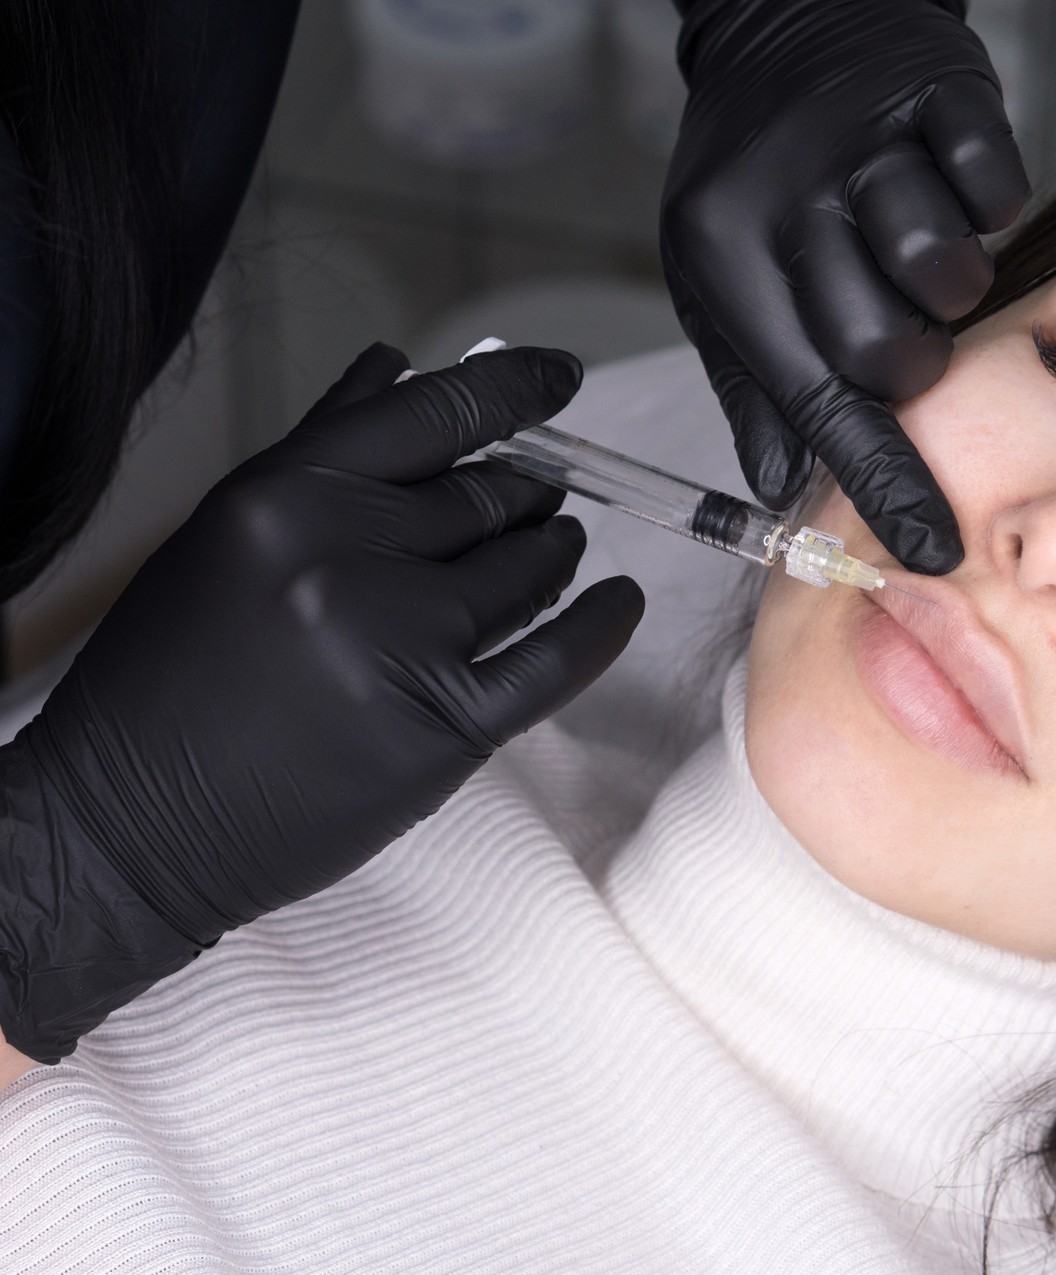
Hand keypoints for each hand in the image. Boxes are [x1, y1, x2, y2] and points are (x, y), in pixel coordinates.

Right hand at [14, 343, 643, 990]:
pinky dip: (600, 624)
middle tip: (544, 491)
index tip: (558, 377)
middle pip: (489, 495)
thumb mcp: (227, 534)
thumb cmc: (171, 676)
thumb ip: (324, 445)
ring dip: (554, 551)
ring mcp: (400, 645)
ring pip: (527, 570)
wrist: (133, 827)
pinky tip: (618, 600)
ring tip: (555, 544)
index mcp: (283, 497)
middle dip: (529, 488)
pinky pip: (556, 659)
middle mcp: (347, 560)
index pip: (435, 413)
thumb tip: (400, 363)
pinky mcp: (443, 728)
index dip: (516, 387)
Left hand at [662, 0, 1028, 573]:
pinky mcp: (940, 91)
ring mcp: (867, 140)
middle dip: (912, 362)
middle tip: (898, 323)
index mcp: (726, 252)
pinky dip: (987, 201)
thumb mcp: (714, 276)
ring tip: (916, 251)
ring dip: (950, 283)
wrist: (786, 19)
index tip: (933, 545)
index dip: (884, 480)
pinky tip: (945, 185)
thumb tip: (786, 487)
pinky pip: (995, 186)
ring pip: (946, 270)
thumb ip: (752, 383)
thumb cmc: (753, 172)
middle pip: (887, 346)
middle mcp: (790, 196)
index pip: (814, 397)